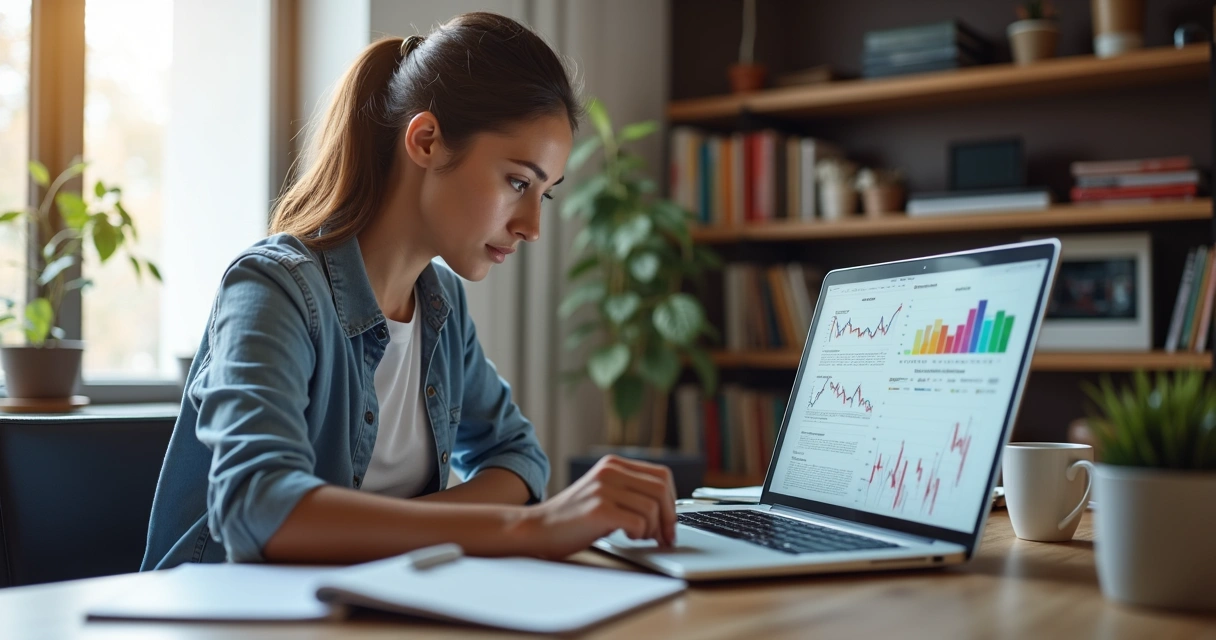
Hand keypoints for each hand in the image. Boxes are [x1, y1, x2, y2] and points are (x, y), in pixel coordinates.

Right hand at [520, 455, 676, 558]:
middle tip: (664, 537)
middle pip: (661, 491)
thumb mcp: (604, 493)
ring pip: (652, 509)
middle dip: (668, 518)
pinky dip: (638, 534)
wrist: (538, 527)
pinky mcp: (599, 509)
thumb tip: (667, 510)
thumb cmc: (573, 517)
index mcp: (613, 464)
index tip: (669, 521)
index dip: (672, 501)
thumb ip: (630, 492)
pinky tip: (626, 536)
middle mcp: (610, 471)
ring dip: (651, 529)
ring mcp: (603, 489)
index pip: (662, 475)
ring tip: (637, 536)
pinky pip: (638, 522)